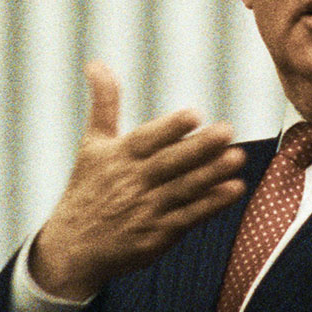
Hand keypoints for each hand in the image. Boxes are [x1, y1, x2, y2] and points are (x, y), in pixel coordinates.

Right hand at [30, 61, 246, 299]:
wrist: (72, 249)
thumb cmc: (88, 189)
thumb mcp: (92, 145)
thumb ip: (104, 104)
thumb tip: (96, 63)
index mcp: (117, 157)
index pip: (146, 140)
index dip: (170, 128)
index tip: (194, 115)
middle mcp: (132, 182)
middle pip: (169, 163)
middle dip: (199, 148)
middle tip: (227, 131)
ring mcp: (146, 210)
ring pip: (183, 189)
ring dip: (212, 174)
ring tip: (238, 157)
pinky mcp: (158, 234)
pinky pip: (189, 216)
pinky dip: (212, 204)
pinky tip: (235, 189)